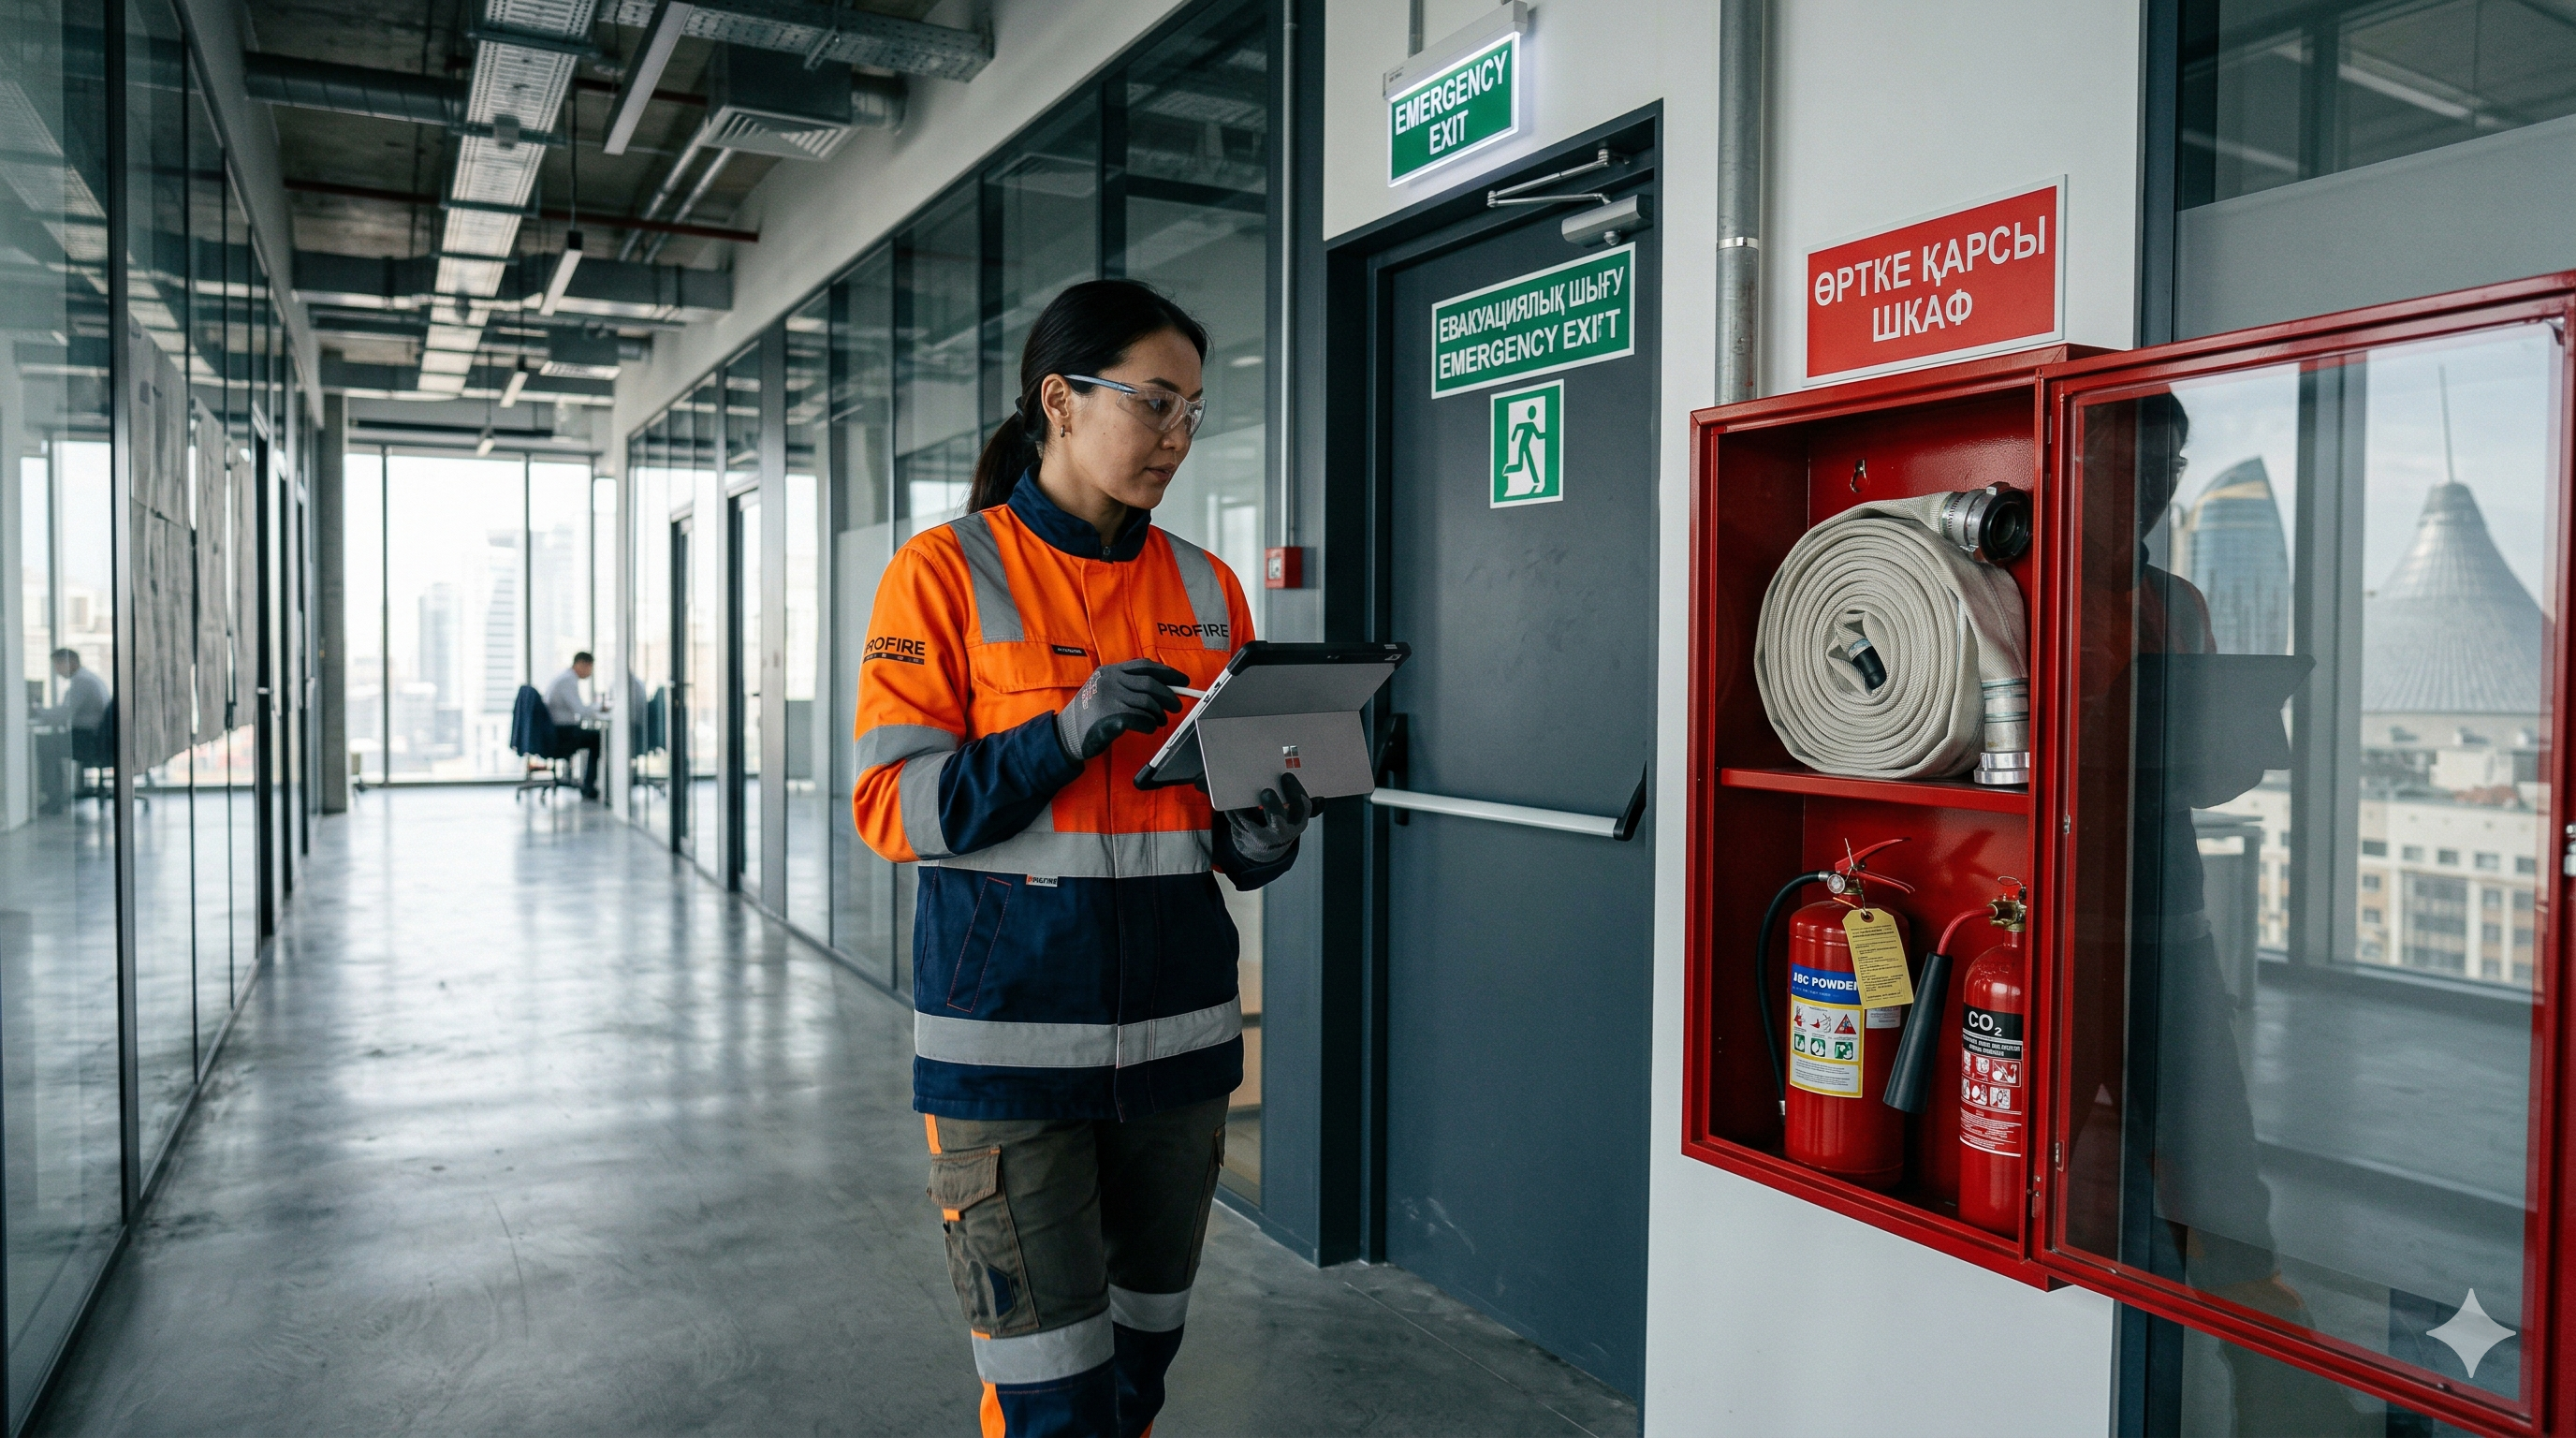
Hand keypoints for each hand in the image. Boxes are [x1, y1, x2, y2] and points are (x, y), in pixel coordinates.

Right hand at [1056, 659, 1187, 761]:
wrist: (1067, 733)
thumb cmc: (1090, 712)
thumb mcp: (1104, 688)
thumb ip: (1128, 683)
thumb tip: (1165, 686)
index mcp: (1110, 671)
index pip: (1145, 666)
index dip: (1167, 672)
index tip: (1182, 680)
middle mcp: (1110, 682)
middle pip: (1150, 684)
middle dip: (1169, 696)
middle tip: (1176, 706)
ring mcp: (1110, 699)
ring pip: (1148, 703)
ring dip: (1159, 713)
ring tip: (1160, 720)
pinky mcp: (1111, 719)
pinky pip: (1141, 719)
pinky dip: (1150, 724)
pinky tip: (1150, 727)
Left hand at [1226, 771, 1310, 864]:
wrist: (1263, 847)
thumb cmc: (1282, 821)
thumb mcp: (1296, 816)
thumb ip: (1305, 806)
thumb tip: (1321, 800)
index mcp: (1297, 823)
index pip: (1301, 808)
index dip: (1295, 792)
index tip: (1286, 776)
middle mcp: (1280, 831)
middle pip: (1278, 821)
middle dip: (1273, 807)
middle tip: (1266, 791)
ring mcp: (1260, 835)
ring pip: (1250, 819)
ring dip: (1244, 804)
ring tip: (1240, 786)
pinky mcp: (1243, 833)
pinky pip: (1235, 818)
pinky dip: (1231, 806)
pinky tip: (1229, 791)